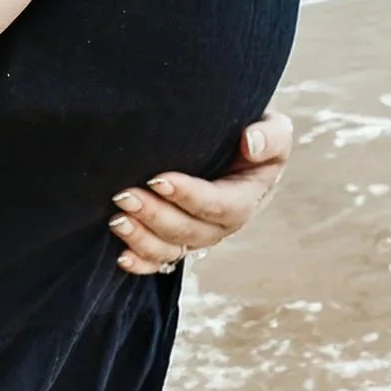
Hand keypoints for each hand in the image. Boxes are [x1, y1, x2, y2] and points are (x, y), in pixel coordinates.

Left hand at [108, 112, 294, 274]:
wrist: (232, 140)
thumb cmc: (252, 131)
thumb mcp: (273, 128)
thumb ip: (270, 135)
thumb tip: (250, 143)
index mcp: (246, 198)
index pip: (220, 205)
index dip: (190, 197)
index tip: (158, 180)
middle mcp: (222, 224)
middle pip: (191, 231)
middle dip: (156, 216)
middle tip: (125, 196)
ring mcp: (198, 236)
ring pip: (172, 249)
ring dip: (142, 239)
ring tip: (116, 220)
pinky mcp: (176, 240)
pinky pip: (159, 261)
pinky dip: (141, 263)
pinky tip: (121, 257)